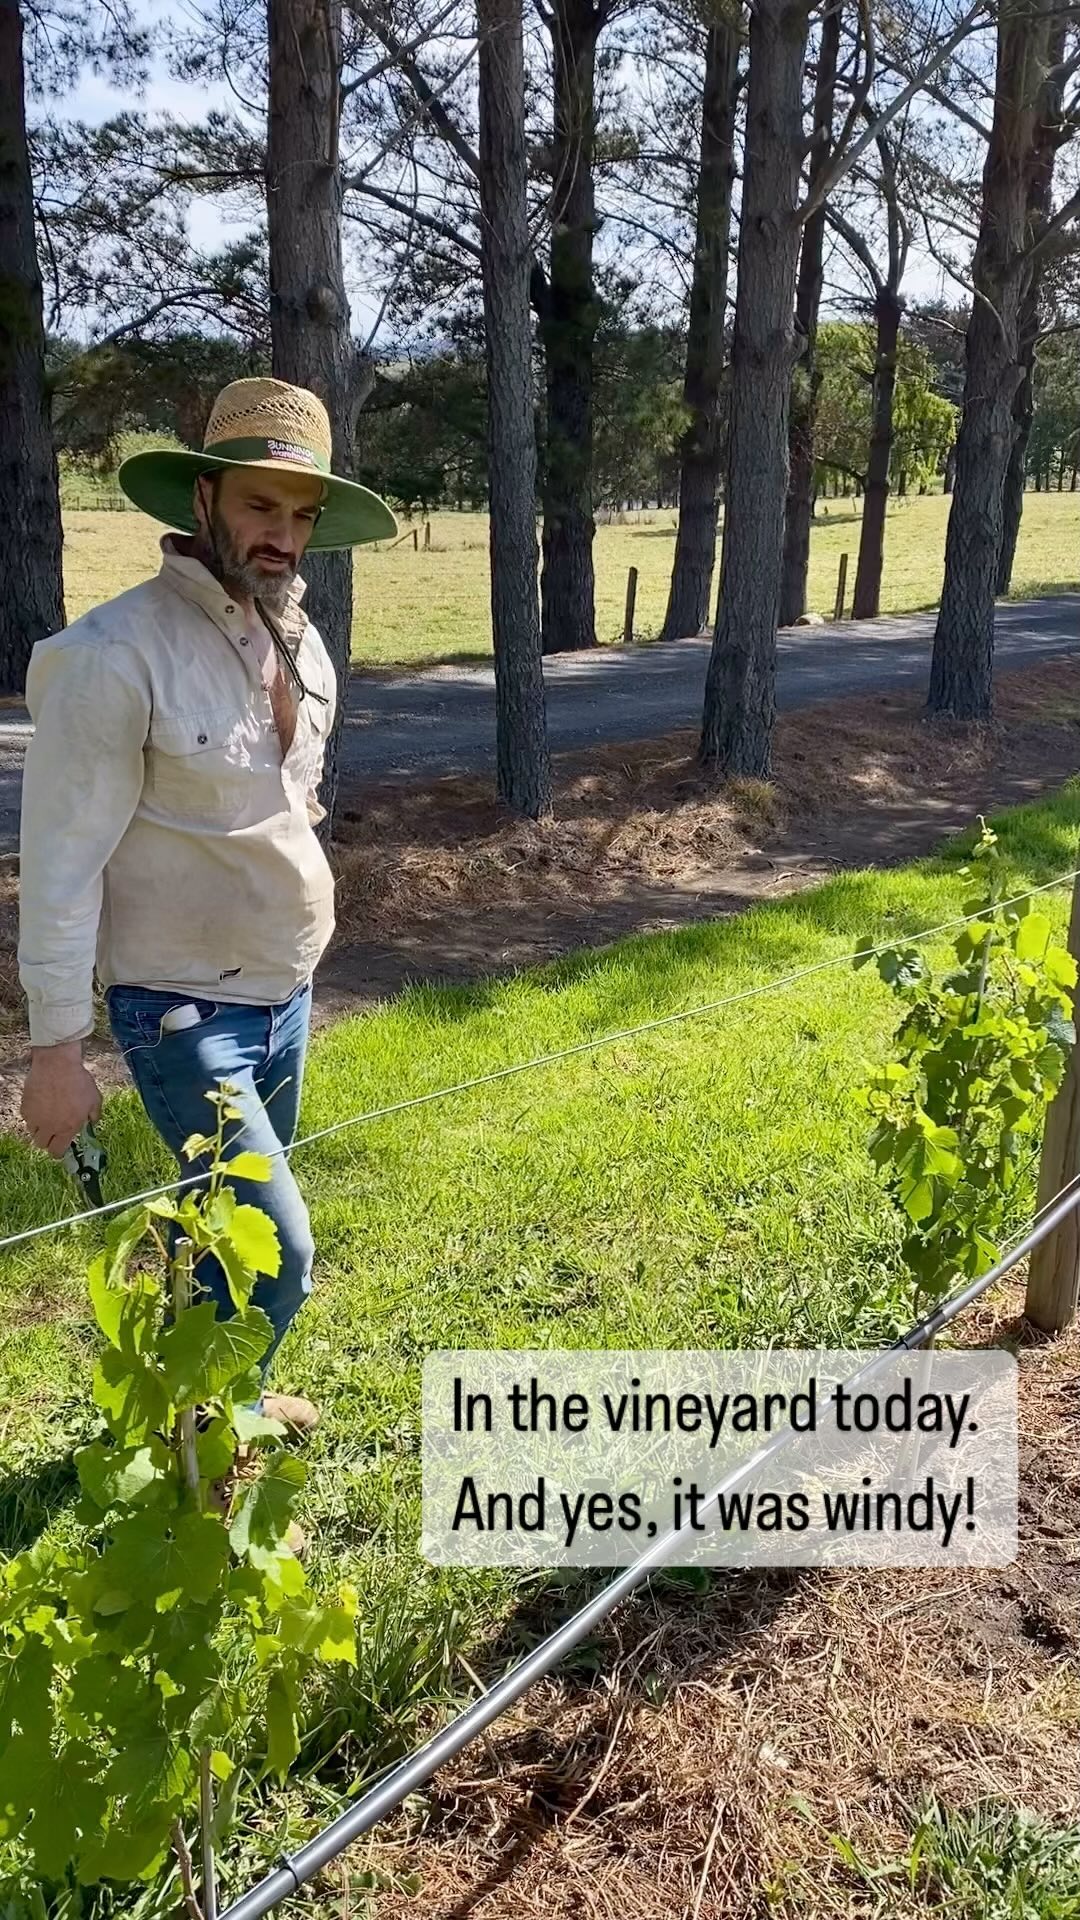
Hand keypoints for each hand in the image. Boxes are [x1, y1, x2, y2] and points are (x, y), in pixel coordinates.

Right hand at [21, 1043, 101, 1157]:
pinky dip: (33, 1115)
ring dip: (40, 1128)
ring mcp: (35, 1117)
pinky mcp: (25, 1107)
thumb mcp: (95, 1099)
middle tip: (55, 1131)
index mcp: (68, 1128)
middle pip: (42, 1145)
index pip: (57, 1152)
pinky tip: (41, 1104)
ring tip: (48, 1116)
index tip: (62, 1146)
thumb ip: (94, 1116)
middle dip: (48, 1140)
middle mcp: (49, 1127)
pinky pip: (27, 1117)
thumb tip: (92, 1124)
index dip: (59, 1151)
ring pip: (33, 1132)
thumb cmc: (78, 1080)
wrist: (58, 1064)